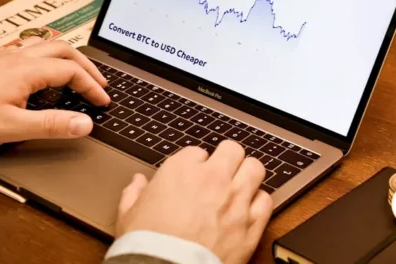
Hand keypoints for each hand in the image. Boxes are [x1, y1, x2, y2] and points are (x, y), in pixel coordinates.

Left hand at [0, 38, 109, 147]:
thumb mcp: (13, 127)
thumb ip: (52, 125)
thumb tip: (85, 124)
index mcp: (28, 71)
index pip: (72, 72)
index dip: (92, 86)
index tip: (102, 102)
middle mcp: (19, 57)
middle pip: (64, 50)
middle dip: (86, 66)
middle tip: (99, 82)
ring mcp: (4, 57)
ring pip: (45, 46)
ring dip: (67, 57)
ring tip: (76, 71)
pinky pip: (28, 49)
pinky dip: (46, 56)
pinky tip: (40, 68)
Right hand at [116, 141, 272, 263]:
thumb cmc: (148, 245)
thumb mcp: (129, 215)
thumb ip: (134, 193)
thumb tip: (137, 183)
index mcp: (181, 170)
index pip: (197, 151)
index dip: (195, 164)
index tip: (192, 175)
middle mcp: (212, 179)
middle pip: (232, 150)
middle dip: (227, 159)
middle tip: (222, 172)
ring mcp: (235, 200)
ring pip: (255, 168)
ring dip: (248, 174)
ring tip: (240, 184)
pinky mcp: (251, 224)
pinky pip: (266, 200)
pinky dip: (259, 202)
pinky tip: (249, 209)